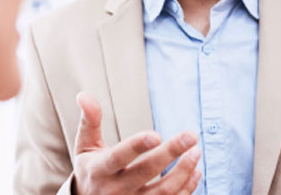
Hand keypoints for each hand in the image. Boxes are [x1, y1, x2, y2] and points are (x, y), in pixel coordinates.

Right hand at [72, 92, 201, 194]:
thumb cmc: (91, 169)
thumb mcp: (85, 146)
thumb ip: (89, 121)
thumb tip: (84, 95)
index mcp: (99, 170)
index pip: (118, 157)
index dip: (136, 146)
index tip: (156, 135)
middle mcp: (114, 189)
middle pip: (146, 172)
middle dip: (170, 153)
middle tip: (191, 135)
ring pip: (163, 192)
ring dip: (183, 171)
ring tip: (196, 151)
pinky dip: (186, 188)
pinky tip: (195, 171)